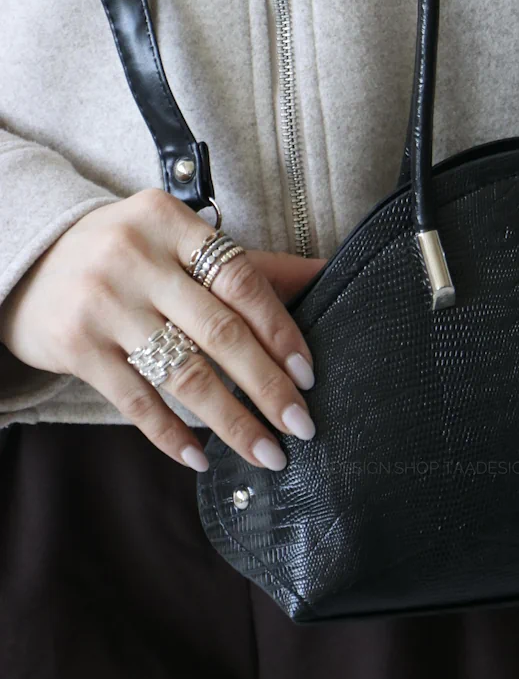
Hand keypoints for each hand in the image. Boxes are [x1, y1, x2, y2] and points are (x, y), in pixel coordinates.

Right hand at [0, 189, 325, 471]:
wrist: (26, 259)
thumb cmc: (128, 252)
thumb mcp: (181, 240)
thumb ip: (253, 263)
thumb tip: (327, 272)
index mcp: (171, 221)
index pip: (241, 280)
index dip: (281, 330)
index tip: (308, 374)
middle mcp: (135, 257)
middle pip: (220, 331)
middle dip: (268, 385)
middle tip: (302, 424)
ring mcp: (103, 302)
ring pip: (183, 372)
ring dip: (231, 421)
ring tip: (266, 451)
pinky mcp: (75, 345)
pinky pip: (135, 400)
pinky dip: (171, 434)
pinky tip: (201, 457)